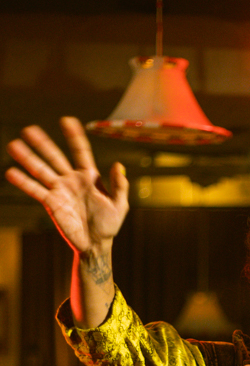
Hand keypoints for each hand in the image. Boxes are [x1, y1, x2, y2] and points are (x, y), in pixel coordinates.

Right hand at [5, 117, 128, 254]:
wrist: (96, 245)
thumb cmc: (110, 225)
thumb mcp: (120, 205)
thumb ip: (120, 185)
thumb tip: (119, 164)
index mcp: (89, 176)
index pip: (80, 151)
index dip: (74, 136)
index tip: (66, 120)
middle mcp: (72, 180)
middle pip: (55, 157)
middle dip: (43, 144)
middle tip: (29, 129)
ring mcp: (60, 190)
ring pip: (41, 170)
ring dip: (28, 158)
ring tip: (14, 145)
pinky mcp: (51, 203)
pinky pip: (36, 190)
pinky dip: (24, 182)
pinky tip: (12, 172)